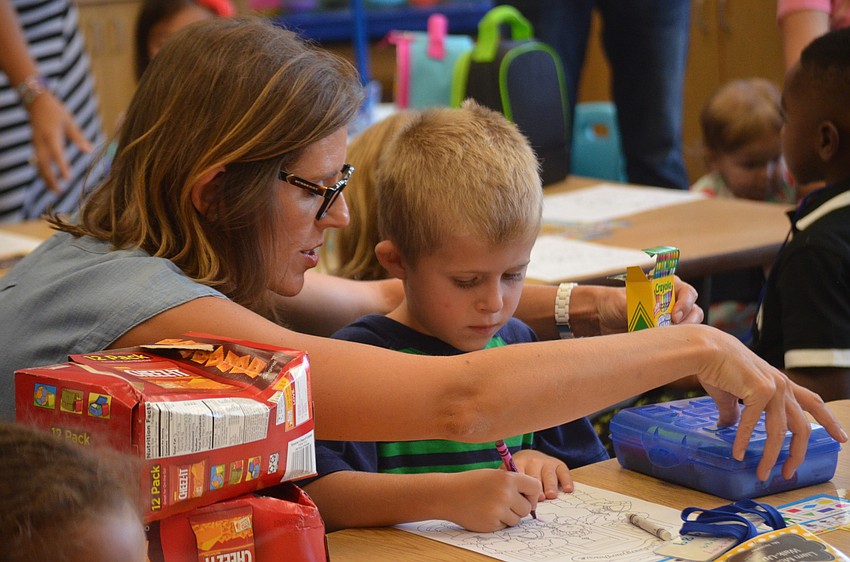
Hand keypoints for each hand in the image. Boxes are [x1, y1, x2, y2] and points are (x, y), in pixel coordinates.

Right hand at [27, 91, 92, 192]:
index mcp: (51, 136)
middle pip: (43, 164)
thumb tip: (90, 151)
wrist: (36, 103)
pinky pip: (37, 162)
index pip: (57, 154)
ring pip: (39, 165)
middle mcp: (41, 142)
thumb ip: (78, 137)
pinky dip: (43, 172)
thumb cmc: (56, 112)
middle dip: (50, 179)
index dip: (62, 167)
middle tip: (59, 192)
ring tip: (55, 190)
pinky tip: (50, 180)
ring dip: (45, 178)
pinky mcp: (35, 146)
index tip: (68, 178)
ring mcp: (36, 144)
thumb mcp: (69, 122)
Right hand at [442, 469, 541, 531]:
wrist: (449, 494)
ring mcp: (498, 511)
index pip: (535, 487)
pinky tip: (485, 512)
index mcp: (507, 478)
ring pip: (517, 519)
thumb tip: (533, 498)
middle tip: (505, 503)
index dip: (532, 494)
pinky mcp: (491, 524)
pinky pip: (504, 526)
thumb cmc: (472, 483)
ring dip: (509, 516)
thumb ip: (513, 483)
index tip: (526, 496)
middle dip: (519, 507)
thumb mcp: (493, 475)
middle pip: (527, 508)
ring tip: (492, 506)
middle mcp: (505, 494)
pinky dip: (498, 522)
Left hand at [513, 449, 572, 498]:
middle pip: (535, 477)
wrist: (529, 456)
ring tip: (551, 495)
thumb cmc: (519, 472)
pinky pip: (564, 472)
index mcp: (518, 464)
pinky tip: (568, 490)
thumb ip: (511, 485)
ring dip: (550, 486)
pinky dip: (566, 481)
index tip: (523, 499)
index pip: (520, 477)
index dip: (521, 489)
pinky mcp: (559, 465)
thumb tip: (514, 505)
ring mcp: (547, 463)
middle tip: (539, 498)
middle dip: (536, 489)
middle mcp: (533, 461)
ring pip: (549, 475)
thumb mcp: (511, 474)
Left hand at [592, 276, 702, 334]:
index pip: (687, 292)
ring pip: (689, 328)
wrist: (601, 317)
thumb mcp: (624, 301)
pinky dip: (674, 345)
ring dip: (682, 335)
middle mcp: (673, 302)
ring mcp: (671, 320)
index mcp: (667, 287)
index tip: (674, 316)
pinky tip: (663, 348)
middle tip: (673, 331)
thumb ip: (639, 305)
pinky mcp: (666, 335)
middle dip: (688, 322)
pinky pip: (678, 341)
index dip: (685, 303)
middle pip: (694, 311)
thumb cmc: (614, 302)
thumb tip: (652, 311)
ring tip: (666, 340)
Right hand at [693, 328, 846, 480]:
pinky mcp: (759, 391)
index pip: (813, 403)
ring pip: (779, 432)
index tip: (841, 438)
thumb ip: (735, 412)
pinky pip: (752, 425)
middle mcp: (782, 386)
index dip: (828, 422)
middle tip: (789, 472)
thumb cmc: (716, 366)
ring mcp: (773, 389)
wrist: (705, 349)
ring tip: (762, 473)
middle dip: (797, 453)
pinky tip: (737, 454)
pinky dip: (743, 441)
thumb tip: (727, 426)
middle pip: (801, 427)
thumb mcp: (731, 393)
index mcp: (780, 383)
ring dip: (770, 456)